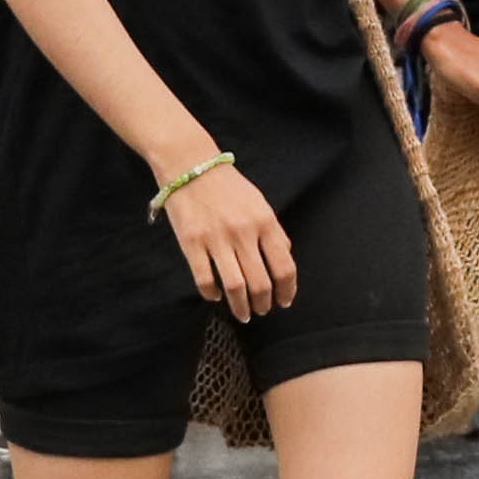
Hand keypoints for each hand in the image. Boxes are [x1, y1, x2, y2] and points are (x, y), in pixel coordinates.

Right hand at [158, 150, 299, 315]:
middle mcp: (243, 232)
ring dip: (241, 307)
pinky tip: (215, 296)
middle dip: (264, 304)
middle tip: (261, 311)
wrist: (190, 165)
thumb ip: (274, 232)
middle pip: (261, 283)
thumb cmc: (228, 186)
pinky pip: (204, 279)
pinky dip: (212, 294)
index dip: (287, 291)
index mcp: (265, 222)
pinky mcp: (191, 243)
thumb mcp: (260, 203)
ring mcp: (216, 239)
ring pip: (235, 287)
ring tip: (242, 314)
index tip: (284, 302)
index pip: (284, 267)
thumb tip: (285, 258)